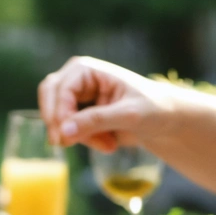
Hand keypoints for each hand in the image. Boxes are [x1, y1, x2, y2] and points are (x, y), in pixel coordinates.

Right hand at [38, 56, 171, 151]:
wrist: (165, 119)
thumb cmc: (153, 108)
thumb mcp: (128, 115)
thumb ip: (96, 121)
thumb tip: (63, 132)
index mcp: (86, 69)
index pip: (60, 89)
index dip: (60, 113)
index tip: (67, 138)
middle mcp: (76, 79)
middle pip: (49, 100)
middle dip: (59, 124)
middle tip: (66, 145)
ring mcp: (76, 98)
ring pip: (58, 119)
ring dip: (78, 137)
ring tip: (108, 145)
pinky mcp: (79, 115)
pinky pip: (68, 131)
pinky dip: (84, 141)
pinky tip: (108, 144)